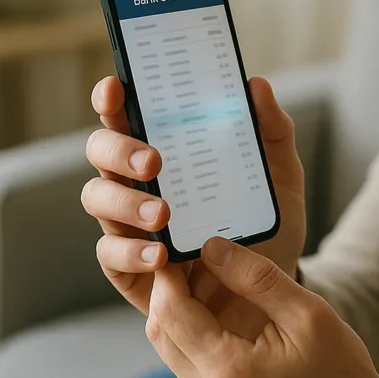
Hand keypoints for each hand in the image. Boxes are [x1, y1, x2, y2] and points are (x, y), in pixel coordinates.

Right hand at [80, 75, 306, 327]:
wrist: (267, 292)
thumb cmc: (264, 223)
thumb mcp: (279, 176)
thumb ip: (272, 130)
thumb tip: (257, 85)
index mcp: (167, 149)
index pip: (128, 116)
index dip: (113, 100)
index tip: (116, 88)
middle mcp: (139, 181)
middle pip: (101, 152)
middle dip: (118, 150)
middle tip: (154, 160)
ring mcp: (129, 223)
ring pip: (98, 199)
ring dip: (124, 201)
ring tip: (162, 213)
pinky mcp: (129, 268)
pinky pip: (110, 255)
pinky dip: (131, 252)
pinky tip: (158, 255)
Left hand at [147, 238, 378, 377]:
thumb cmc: (337, 369)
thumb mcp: (307, 313)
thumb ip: (258, 279)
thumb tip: (214, 248)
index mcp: (229, 369)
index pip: (173, 312)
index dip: (168, 273)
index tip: (177, 242)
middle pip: (162, 329)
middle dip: (168, 286)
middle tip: (189, 252)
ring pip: (170, 342)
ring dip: (178, 305)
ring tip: (205, 271)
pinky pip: (186, 355)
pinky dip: (192, 324)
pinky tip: (217, 301)